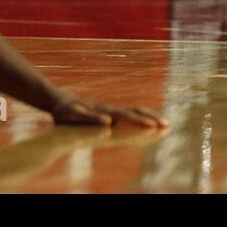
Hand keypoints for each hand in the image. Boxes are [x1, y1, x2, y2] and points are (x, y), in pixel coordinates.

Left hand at [50, 93, 168, 127]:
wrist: (58, 100)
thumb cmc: (63, 111)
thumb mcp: (73, 115)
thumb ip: (89, 118)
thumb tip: (109, 122)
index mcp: (105, 111)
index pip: (128, 116)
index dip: (142, 122)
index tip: (156, 126)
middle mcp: (111, 109)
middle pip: (136, 112)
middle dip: (152, 119)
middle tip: (169, 125)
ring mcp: (111, 110)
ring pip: (135, 112)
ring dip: (150, 117)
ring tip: (165, 124)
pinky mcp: (109, 113)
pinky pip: (129, 114)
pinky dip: (141, 118)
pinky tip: (147, 122)